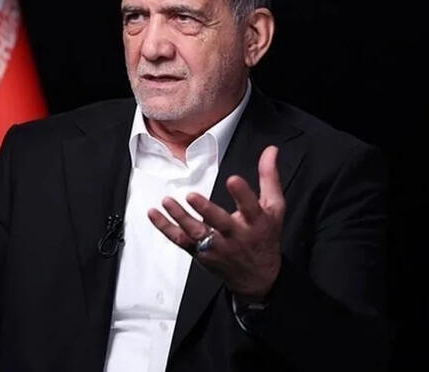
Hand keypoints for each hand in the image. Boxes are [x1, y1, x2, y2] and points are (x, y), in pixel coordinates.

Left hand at [147, 145, 284, 300]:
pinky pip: (181, 241)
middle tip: (192, 196)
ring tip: (167, 201)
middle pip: (220, 223)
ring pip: (196, 233)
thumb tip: (271, 151)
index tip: (233, 180)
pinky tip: (154, 214)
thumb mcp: (274, 208)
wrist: (258, 277)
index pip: (251, 208)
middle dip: (206, 210)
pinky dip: (165, 228)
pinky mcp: (201, 253)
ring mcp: (217, 246)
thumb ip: (269, 178)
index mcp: (256, 222)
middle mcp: (236, 236)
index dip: (242, 194)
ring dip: (180, 218)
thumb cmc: (265, 237)